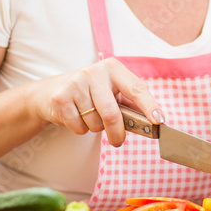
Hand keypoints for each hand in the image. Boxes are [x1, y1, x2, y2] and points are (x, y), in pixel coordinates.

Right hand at [34, 57, 164, 145]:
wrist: (51, 92)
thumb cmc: (90, 95)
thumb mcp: (110, 93)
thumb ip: (129, 105)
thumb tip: (151, 123)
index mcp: (114, 68)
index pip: (136, 89)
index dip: (149, 106)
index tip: (159, 121)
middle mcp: (95, 71)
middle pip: (112, 113)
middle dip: (117, 133)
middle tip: (118, 142)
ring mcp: (77, 82)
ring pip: (95, 122)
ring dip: (95, 128)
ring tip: (88, 116)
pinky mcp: (61, 96)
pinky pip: (79, 126)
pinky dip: (80, 129)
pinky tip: (75, 116)